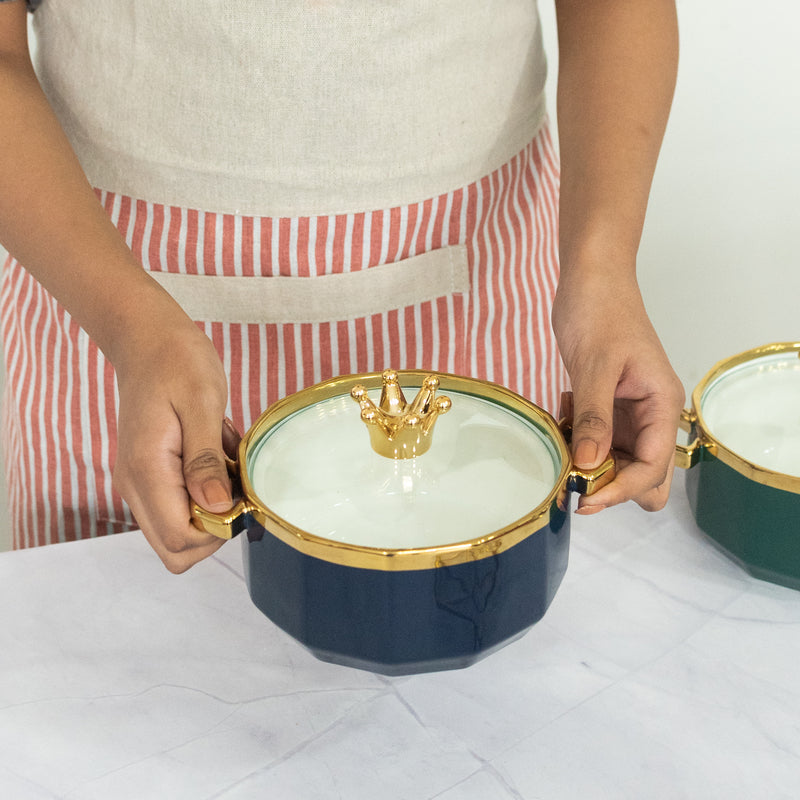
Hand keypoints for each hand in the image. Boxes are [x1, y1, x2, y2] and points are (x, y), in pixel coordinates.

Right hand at [112, 319, 240, 571]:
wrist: (148, 340)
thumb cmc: (177, 362)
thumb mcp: (202, 404)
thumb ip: (207, 461)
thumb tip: (219, 509)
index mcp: (147, 471)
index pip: (180, 538)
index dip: (219, 529)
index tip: (240, 493)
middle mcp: (136, 487)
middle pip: (175, 549)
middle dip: (216, 530)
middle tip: (236, 484)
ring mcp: (141, 484)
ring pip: (178, 532)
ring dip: (213, 510)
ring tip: (225, 462)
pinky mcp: (151, 477)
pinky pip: (180, 507)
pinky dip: (207, 494)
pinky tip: (217, 457)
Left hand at [552, 269, 683, 513]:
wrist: (592, 279)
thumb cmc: (601, 311)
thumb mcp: (595, 365)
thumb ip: (593, 418)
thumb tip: (587, 466)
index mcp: (662, 406)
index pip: (652, 468)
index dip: (620, 489)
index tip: (583, 498)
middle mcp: (651, 416)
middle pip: (645, 476)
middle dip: (611, 486)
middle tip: (571, 478)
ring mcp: (630, 413)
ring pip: (617, 463)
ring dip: (590, 464)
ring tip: (562, 442)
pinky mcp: (607, 407)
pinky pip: (596, 441)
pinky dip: (577, 440)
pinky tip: (561, 417)